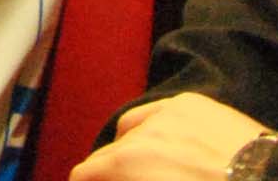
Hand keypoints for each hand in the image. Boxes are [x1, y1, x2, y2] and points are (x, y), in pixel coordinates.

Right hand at [74, 91, 271, 180]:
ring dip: (130, 148)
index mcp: (128, 163)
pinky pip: (159, 113)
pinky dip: (155, 129)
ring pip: (131, 128)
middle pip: (109, 152)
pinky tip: (168, 144)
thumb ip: (130, 178)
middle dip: (110, 171)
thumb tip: (115, 177)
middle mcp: (140, 133)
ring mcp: (167, 113)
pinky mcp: (192, 103)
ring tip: (142, 168)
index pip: (85, 172)